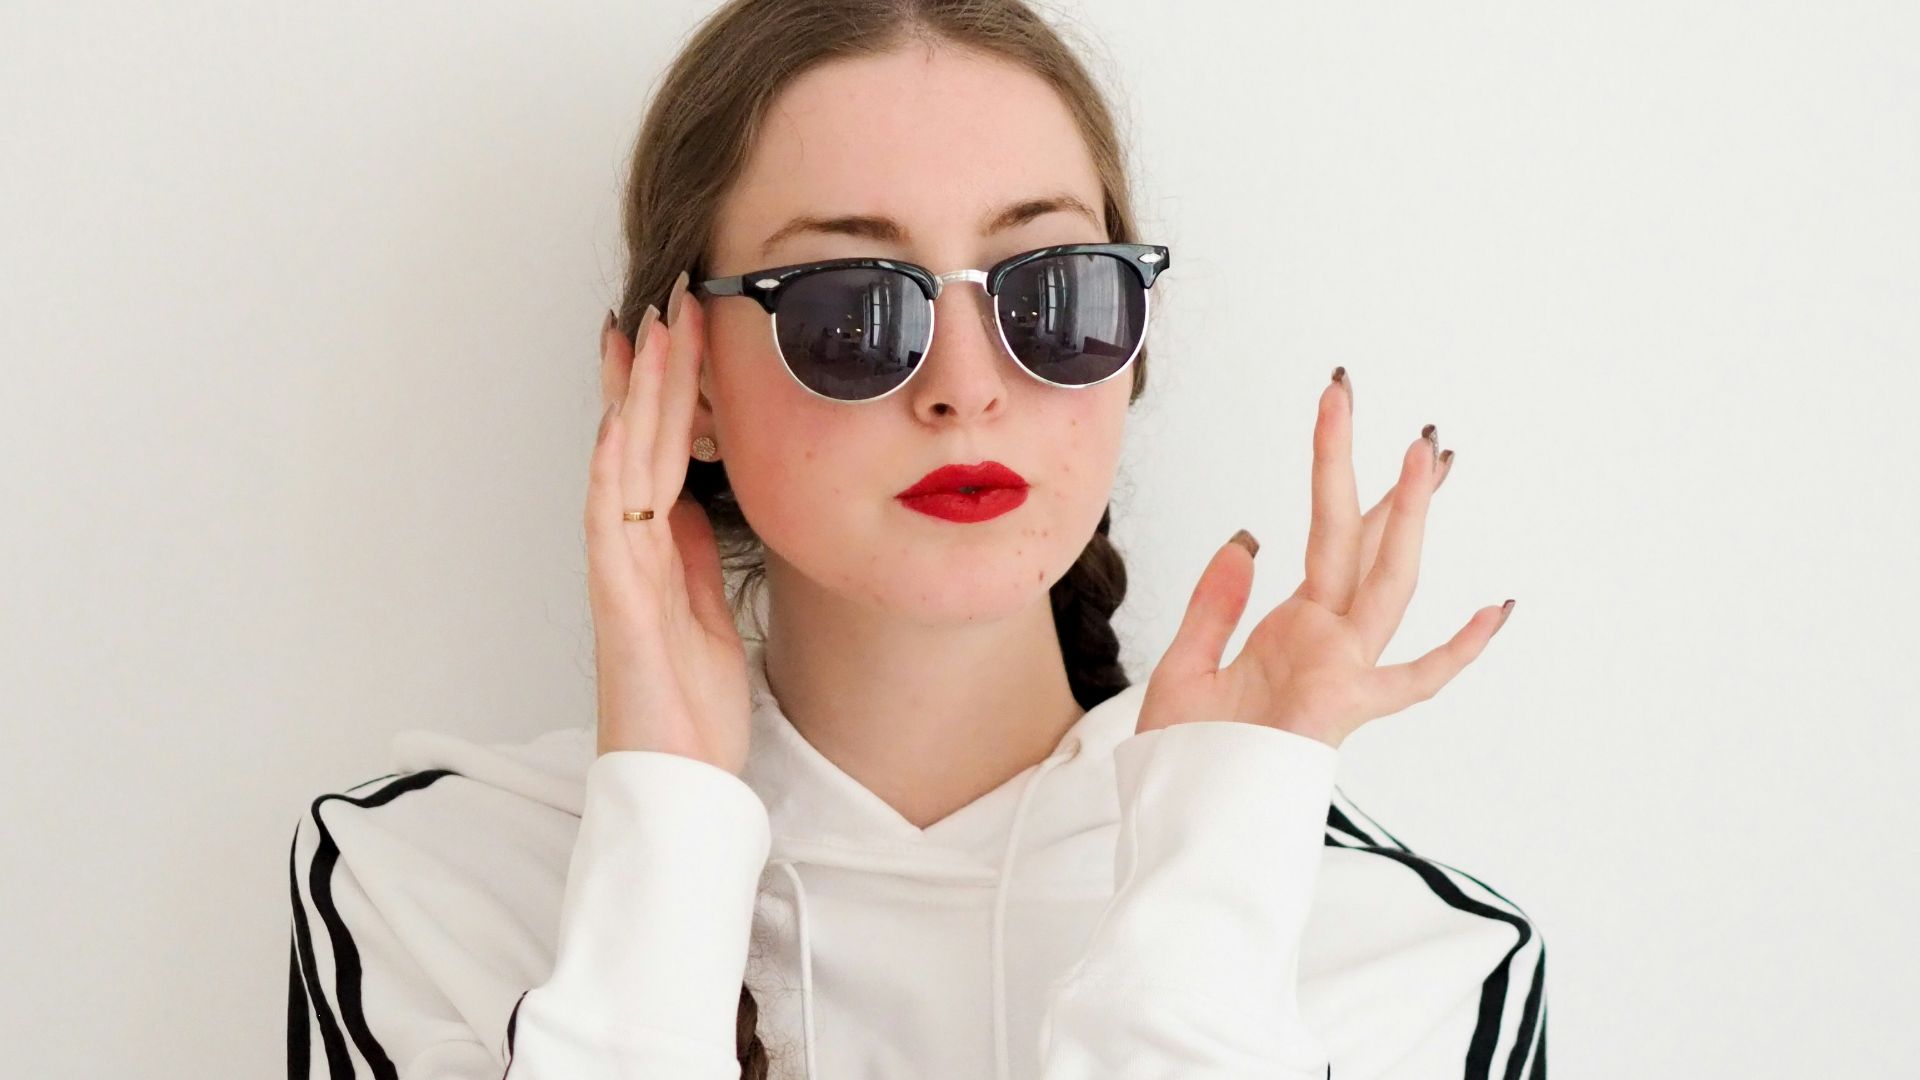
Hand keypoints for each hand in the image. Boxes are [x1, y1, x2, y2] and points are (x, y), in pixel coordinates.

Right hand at [585, 275, 749, 772]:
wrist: (682, 785)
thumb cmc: (692, 708)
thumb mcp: (710, 611)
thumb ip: (698, 555)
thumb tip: (701, 499)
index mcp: (657, 550)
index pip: (663, 451)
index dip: (668, 389)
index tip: (680, 328)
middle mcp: (630, 550)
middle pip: (638, 440)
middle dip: (652, 369)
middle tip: (668, 297)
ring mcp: (620, 572)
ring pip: (622, 465)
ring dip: (633, 398)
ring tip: (649, 332)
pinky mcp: (620, 604)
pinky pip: (610, 525)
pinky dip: (611, 471)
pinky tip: (616, 426)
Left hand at [1138, 368, 1511, 749]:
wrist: (1181, 817)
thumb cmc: (1186, 759)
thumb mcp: (1186, 666)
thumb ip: (1216, 605)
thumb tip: (1246, 539)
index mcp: (1294, 627)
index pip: (1331, 536)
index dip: (1337, 472)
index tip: (1345, 418)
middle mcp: (1328, 640)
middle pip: (1367, 544)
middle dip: (1389, 482)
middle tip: (1419, 426)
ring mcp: (1343, 668)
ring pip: (1386, 579)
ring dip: (1405, 517)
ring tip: (1425, 454)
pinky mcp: (1344, 703)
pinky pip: (1413, 678)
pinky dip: (1457, 650)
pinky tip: (1497, 609)